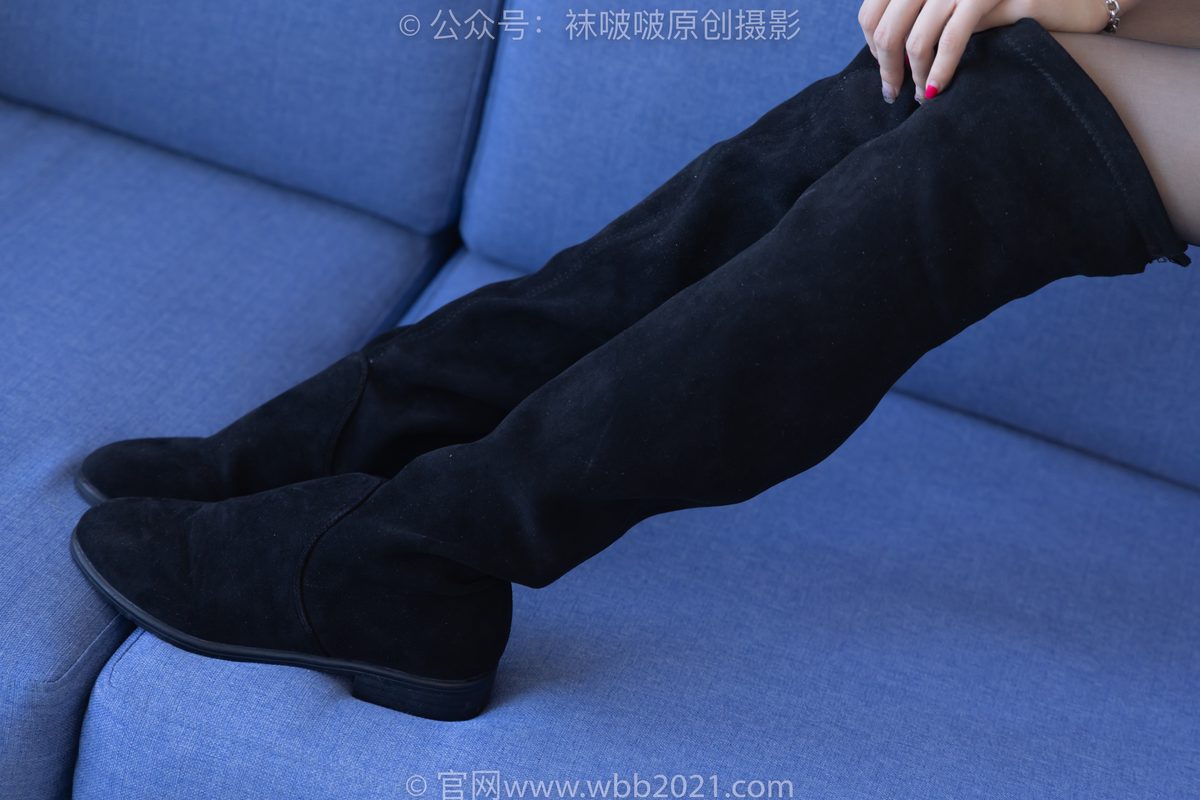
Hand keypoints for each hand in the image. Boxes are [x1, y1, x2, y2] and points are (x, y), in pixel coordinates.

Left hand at [858, 0, 1112, 103]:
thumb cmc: (1021, 2)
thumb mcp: (967, 4)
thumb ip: (930, 14)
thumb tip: (887, 50)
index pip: (874, 7)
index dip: (872, 43)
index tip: (884, 69)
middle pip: (889, 24)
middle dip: (887, 66)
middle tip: (892, 92)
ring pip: (917, 35)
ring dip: (912, 74)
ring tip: (920, 95)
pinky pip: (954, 37)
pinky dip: (940, 68)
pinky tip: (937, 88)